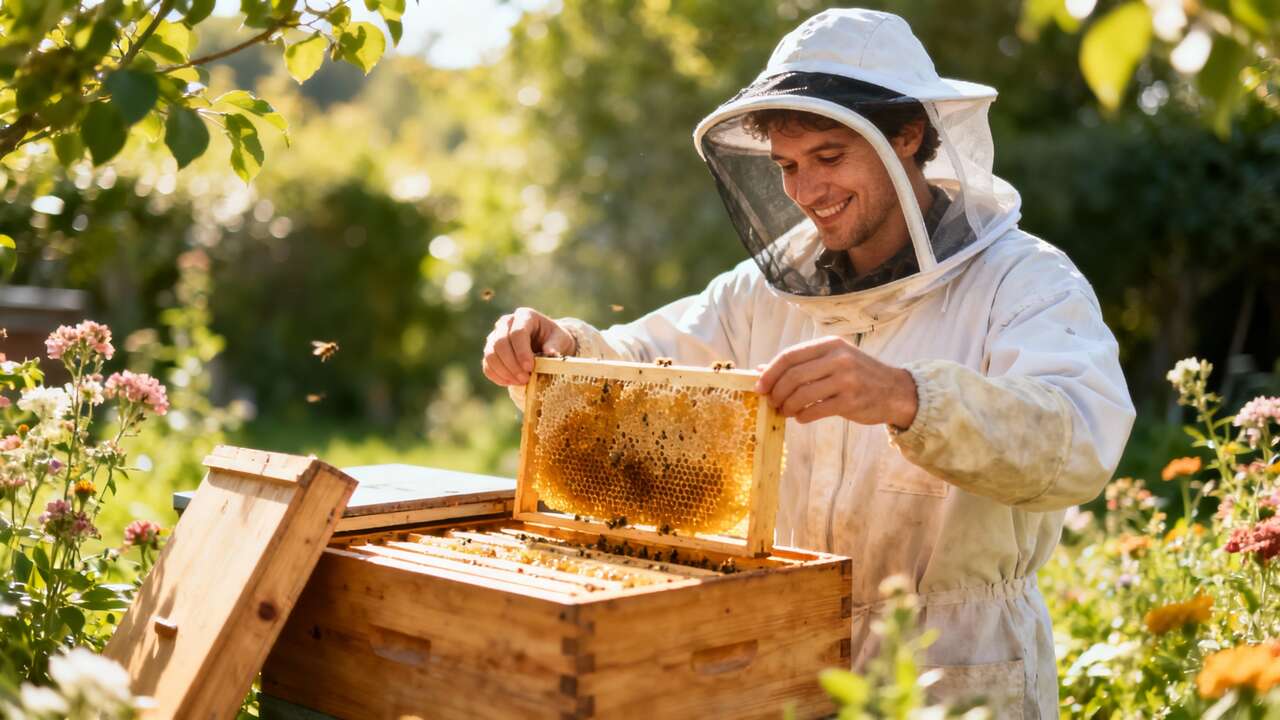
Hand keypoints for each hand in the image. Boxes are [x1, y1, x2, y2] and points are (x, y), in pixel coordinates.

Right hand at [482, 307, 576, 385]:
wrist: (545, 343)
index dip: (521, 352)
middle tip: (525, 379)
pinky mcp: (490, 351)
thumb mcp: (561, 339)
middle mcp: (505, 322)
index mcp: (524, 315)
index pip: (517, 332)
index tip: (530, 368)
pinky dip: (497, 376)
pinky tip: (510, 382)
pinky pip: (487, 365)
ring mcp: (495, 336)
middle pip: (500, 343)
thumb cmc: (554, 339)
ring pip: (490, 354)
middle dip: (512, 364)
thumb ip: (555, 344)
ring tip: (520, 382)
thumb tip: (551, 353)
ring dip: (504, 371)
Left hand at [754, 336, 917, 427]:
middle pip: (793, 376)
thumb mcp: (832, 360)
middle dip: (776, 392)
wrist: (895, 390)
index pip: (790, 356)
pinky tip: (802, 418)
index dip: (770, 372)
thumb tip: (760, 369)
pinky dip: (803, 416)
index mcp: (830, 344)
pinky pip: (816, 410)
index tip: (760, 386)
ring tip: (785, 411)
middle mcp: (838, 359)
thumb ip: (800, 364)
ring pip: (802, 394)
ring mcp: (846, 380)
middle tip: (772, 402)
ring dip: (788, 406)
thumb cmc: (858, 374)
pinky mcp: (851, 401)